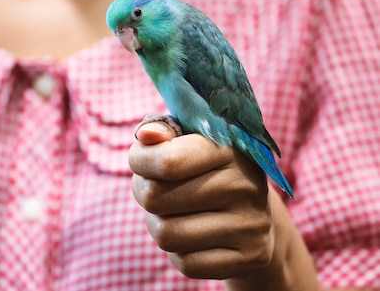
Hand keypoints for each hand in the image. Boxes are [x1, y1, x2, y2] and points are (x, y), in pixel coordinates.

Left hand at [129, 120, 274, 279]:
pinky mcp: (252, 256)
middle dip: (145, 194)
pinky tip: (194, 237)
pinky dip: (179, 252)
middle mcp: (245, 184)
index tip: (143, 160)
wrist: (254, 215)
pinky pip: (186, 263)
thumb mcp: (187, 139)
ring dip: (158, 225)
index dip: (140, 161)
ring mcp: (252, 223)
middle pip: (155, 198)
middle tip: (158, 190)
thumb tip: (146, 135)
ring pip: (165, 234)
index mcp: (228, 147)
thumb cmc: (205, 168)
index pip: (165, 161)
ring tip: (173, 213)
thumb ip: (163, 129)